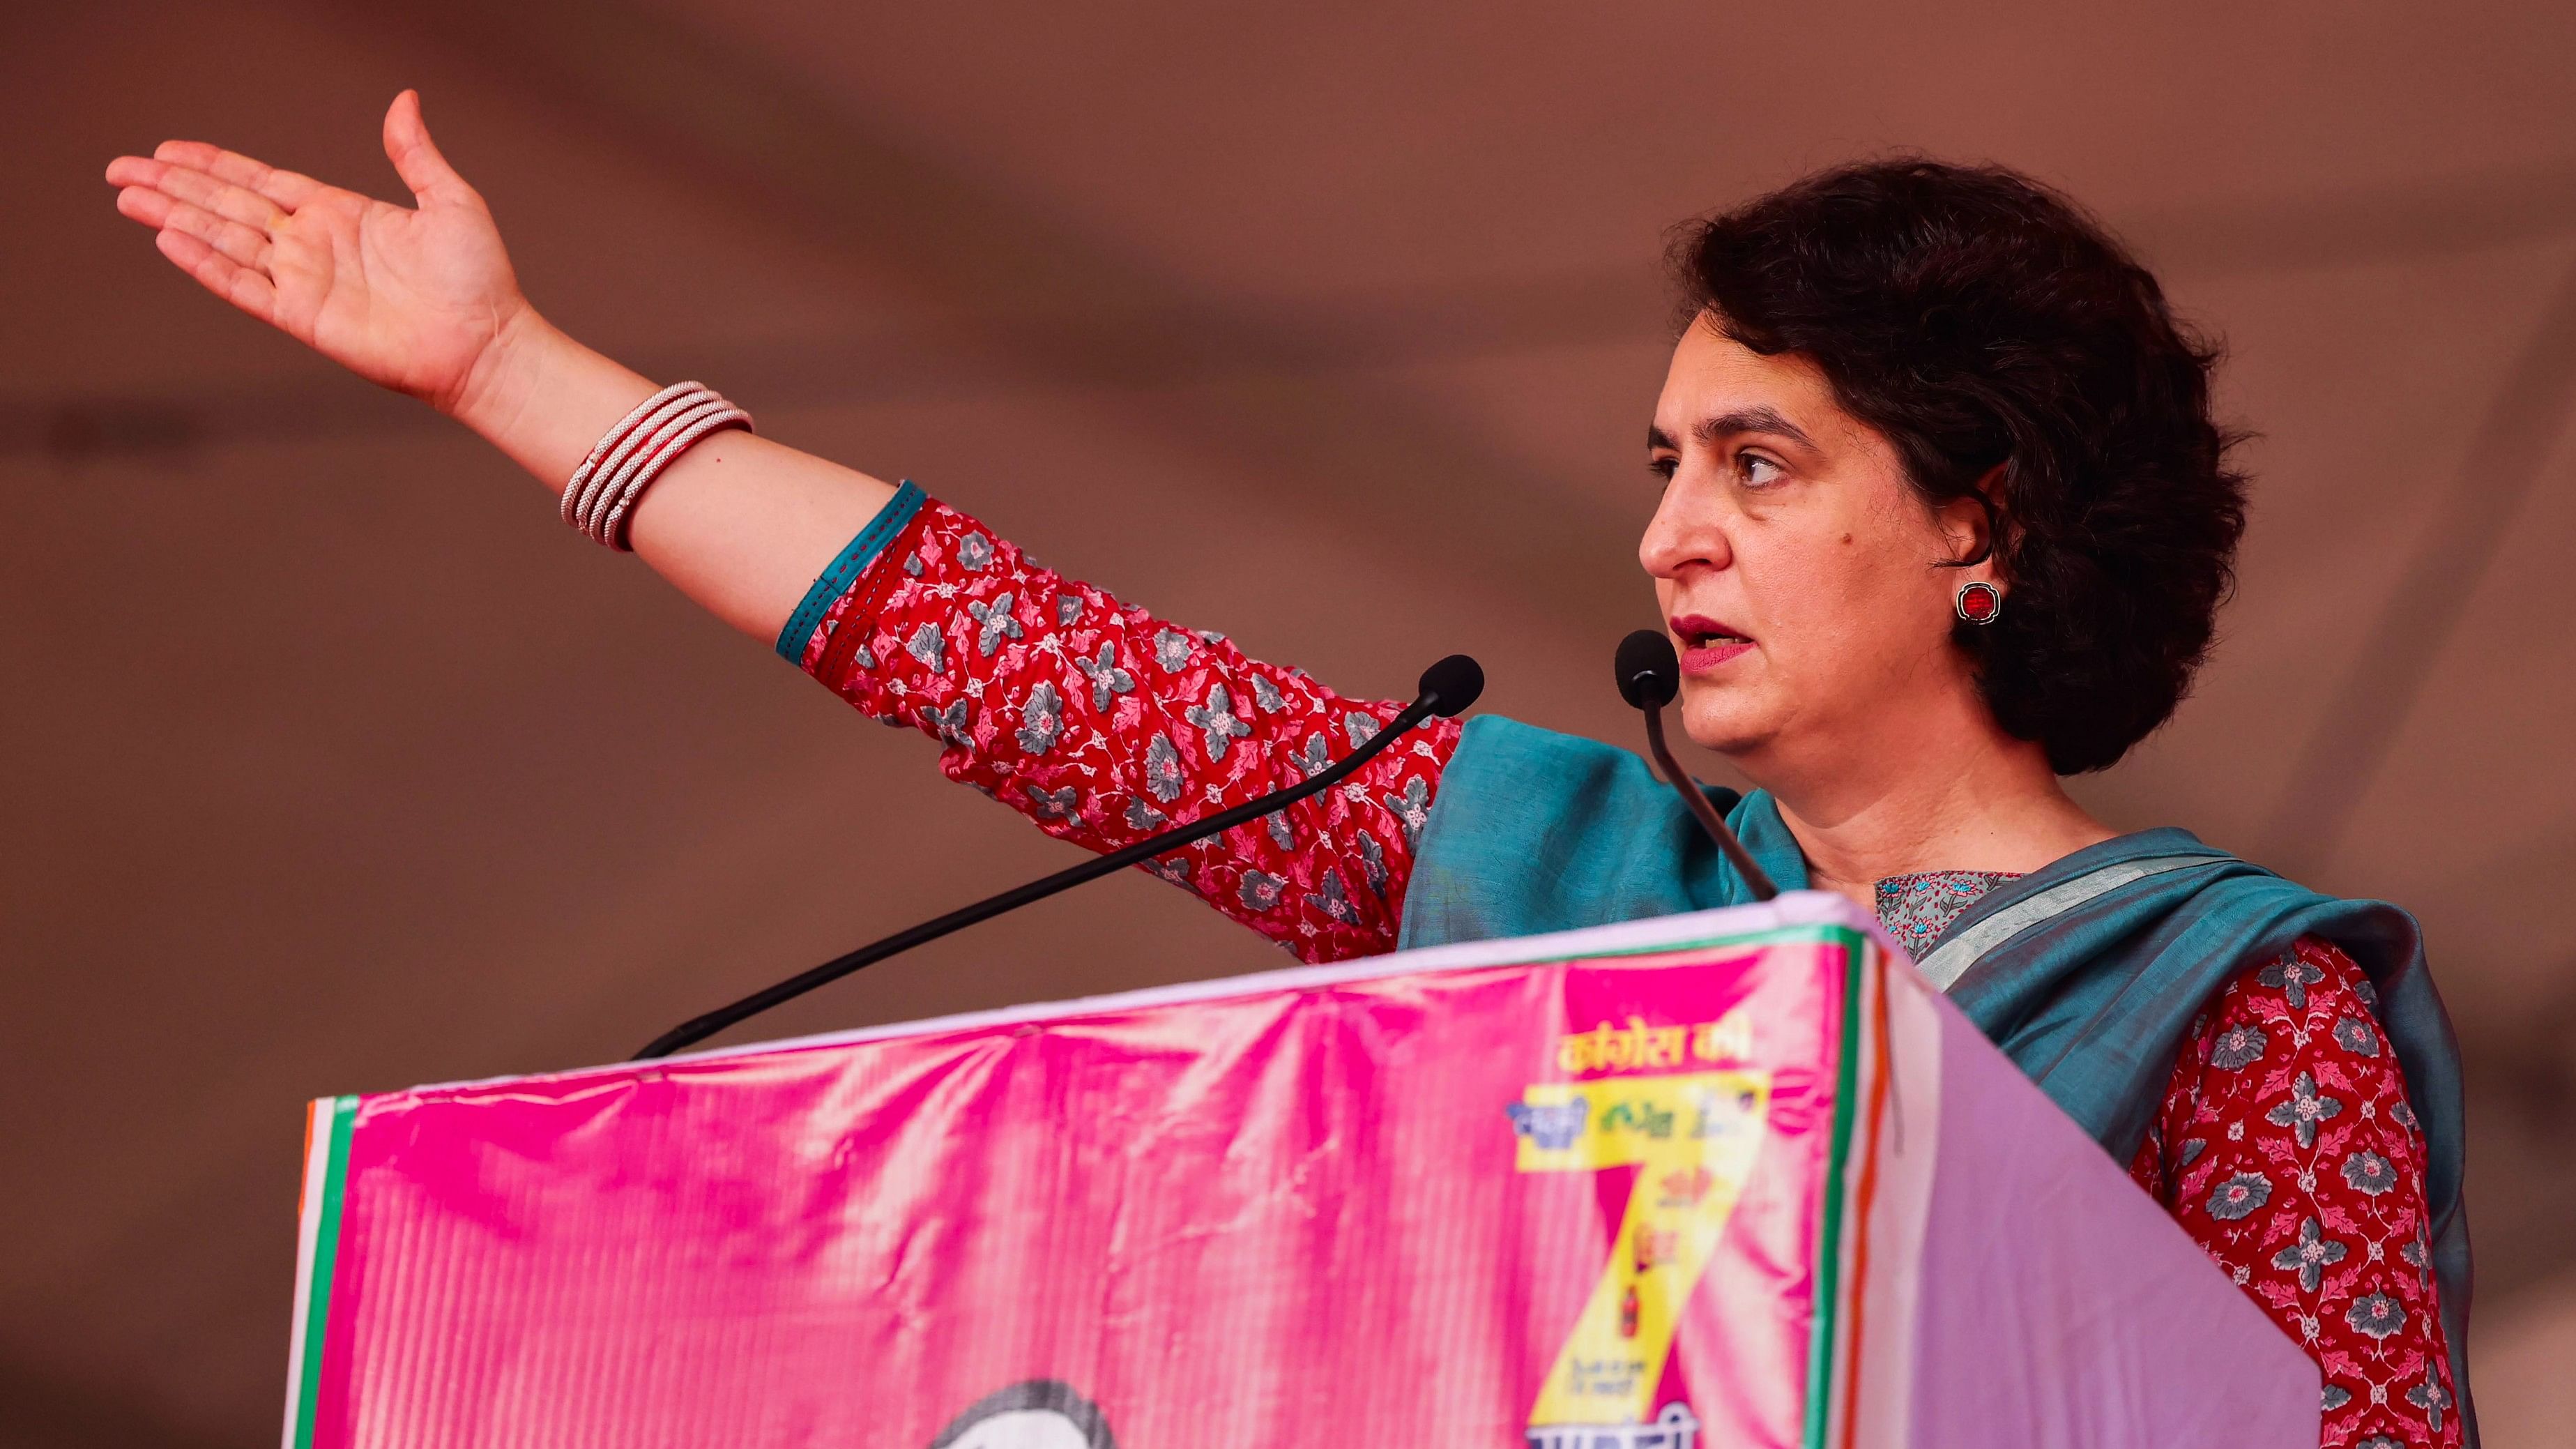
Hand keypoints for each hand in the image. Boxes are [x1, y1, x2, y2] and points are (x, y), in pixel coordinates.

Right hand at [106, 90, 531, 417]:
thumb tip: (404, 101)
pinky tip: (169, 240)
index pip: (261, 181)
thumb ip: (416, 154)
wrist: (487, 343)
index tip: (170, 150)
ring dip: (174, 218)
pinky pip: (244, 286)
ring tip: (127, 198)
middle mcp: (314, 245)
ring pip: (224, 241)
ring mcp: (305, 281)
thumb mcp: (450, 202)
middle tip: (122, 169)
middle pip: (227, 207)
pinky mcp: (305, 317)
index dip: (214, 165)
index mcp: (340, 214)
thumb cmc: (479, 280)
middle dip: (174, 187)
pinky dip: (206, 263)